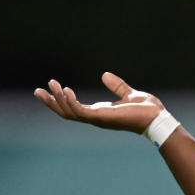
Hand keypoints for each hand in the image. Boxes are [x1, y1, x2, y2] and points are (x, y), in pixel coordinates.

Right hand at [34, 72, 164, 133]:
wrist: (157, 117)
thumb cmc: (146, 109)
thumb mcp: (128, 93)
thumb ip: (116, 86)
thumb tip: (105, 75)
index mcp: (100, 112)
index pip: (74, 108)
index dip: (61, 99)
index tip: (51, 86)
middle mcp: (96, 117)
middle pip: (66, 112)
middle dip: (51, 102)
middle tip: (37, 90)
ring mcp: (98, 119)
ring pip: (69, 112)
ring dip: (58, 100)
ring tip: (51, 84)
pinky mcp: (102, 117)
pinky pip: (80, 111)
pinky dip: (71, 102)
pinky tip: (66, 90)